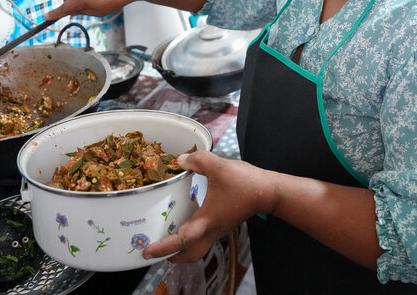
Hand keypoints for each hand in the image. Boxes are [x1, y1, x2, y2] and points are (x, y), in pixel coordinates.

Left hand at [143, 150, 275, 262]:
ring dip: (183, 247)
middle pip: (190, 254)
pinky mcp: (224, 222)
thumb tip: (180, 161)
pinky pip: (204, 236)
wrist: (269, 191)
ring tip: (169, 238)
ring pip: (198, 247)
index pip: (181, 240)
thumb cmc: (245, 183)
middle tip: (158, 251)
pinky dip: (192, 235)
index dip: (163, 248)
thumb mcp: (218, 167)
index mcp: (206, 221)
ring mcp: (219, 228)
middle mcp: (211, 229)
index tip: (147, 251)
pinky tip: (188, 219)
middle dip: (173, 256)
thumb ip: (197, 160)